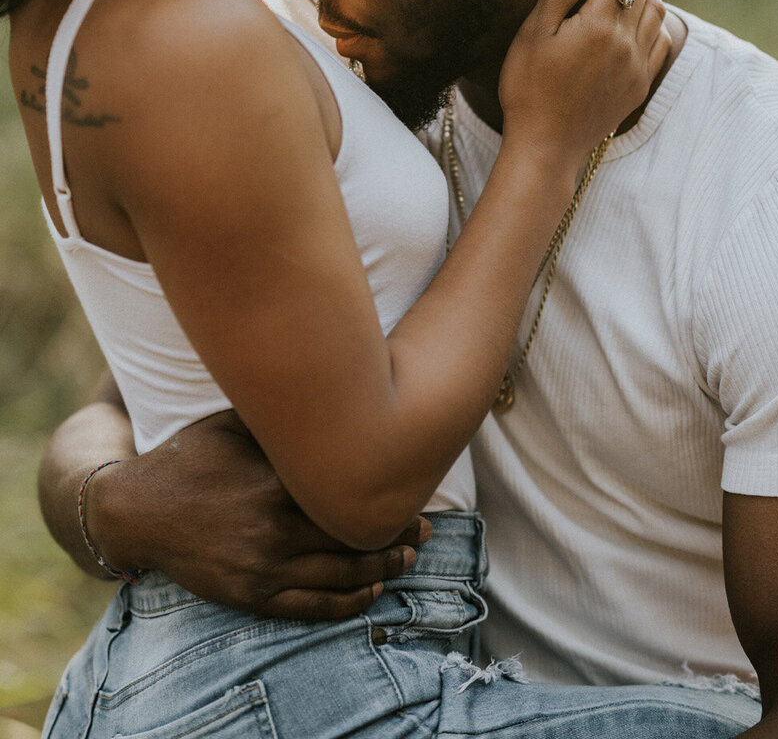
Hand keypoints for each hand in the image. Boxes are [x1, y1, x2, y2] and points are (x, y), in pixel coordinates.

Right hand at [89, 410, 429, 619]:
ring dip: (381, 570)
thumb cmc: (191, 456)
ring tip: (407, 559)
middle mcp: (273, 530)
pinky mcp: (250, 596)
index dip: (387, 499)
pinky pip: (311, 608)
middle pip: (353, 540)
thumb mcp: (232, 422)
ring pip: (340, 578)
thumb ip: (279, 415)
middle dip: (396, 537)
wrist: (138, 510)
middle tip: (426, 530)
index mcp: (274, 485)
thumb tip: (327, 382)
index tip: (414, 489)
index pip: (347, 497)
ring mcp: (262, 570)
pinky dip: (348, 603)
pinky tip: (370, 591)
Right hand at [499, 0, 667, 162]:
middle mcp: (628, 44)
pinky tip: (638, 14)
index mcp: (601, 26)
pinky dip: (653, 18)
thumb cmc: (528, 89)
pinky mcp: (639, 85)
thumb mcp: (533, 34)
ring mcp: (638, 66)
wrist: (545, 146)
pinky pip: (660, 41)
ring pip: (657, 11)